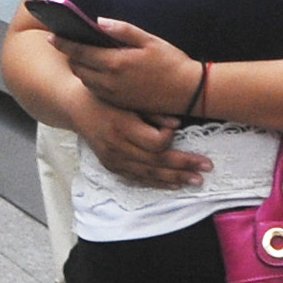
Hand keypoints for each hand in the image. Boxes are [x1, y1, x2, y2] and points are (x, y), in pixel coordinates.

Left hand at [63, 16, 204, 117]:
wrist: (189, 92)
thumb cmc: (172, 62)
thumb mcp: (149, 40)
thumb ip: (122, 30)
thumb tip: (99, 22)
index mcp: (116, 63)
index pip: (80, 52)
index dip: (64, 44)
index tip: (52, 36)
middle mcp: (110, 81)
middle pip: (78, 68)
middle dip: (71, 57)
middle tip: (68, 45)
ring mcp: (114, 95)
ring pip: (85, 81)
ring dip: (81, 69)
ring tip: (82, 58)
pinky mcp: (120, 104)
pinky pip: (97, 92)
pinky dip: (91, 81)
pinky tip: (98, 72)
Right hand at [68, 90, 214, 189]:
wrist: (76, 107)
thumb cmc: (104, 97)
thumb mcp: (127, 97)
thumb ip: (153, 112)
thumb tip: (177, 124)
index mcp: (121, 126)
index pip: (155, 143)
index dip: (170, 139)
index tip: (177, 129)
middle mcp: (116, 146)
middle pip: (156, 161)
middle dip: (184, 165)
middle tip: (207, 166)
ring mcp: (112, 159)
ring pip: (148, 174)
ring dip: (175, 178)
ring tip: (196, 181)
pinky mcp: (111, 165)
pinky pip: (137, 178)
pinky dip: (156, 183)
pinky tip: (173, 185)